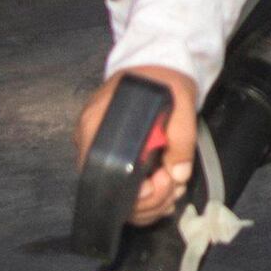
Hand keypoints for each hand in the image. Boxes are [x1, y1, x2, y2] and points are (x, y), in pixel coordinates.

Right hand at [79, 66, 205, 221]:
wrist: (157, 67)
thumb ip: (181, 138)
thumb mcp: (180, 102)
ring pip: (118, 197)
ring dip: (151, 203)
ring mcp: (99, 151)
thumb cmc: (162, 80)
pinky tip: (165, 189)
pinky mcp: (111, 157)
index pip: (103, 174)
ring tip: (174, 186)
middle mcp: (90, 141)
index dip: (132, 191)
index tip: (159, 182)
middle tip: (174, 183)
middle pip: (110, 192)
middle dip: (149, 200)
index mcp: (97, 123)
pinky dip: (147, 198)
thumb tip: (178, 174)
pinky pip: (122, 189)